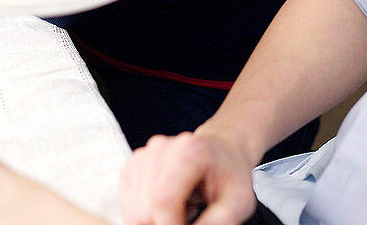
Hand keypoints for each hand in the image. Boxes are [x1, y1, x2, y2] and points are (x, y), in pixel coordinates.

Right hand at [119, 130, 256, 224]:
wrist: (222, 153)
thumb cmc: (230, 175)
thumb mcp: (238, 203)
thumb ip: (215, 224)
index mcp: (189, 151)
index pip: (163, 200)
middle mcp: (160, 148)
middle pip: (144, 210)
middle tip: (191, 218)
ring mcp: (143, 156)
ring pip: (133, 213)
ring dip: (156, 221)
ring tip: (183, 210)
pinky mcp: (132, 168)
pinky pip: (128, 208)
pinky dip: (146, 216)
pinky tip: (169, 207)